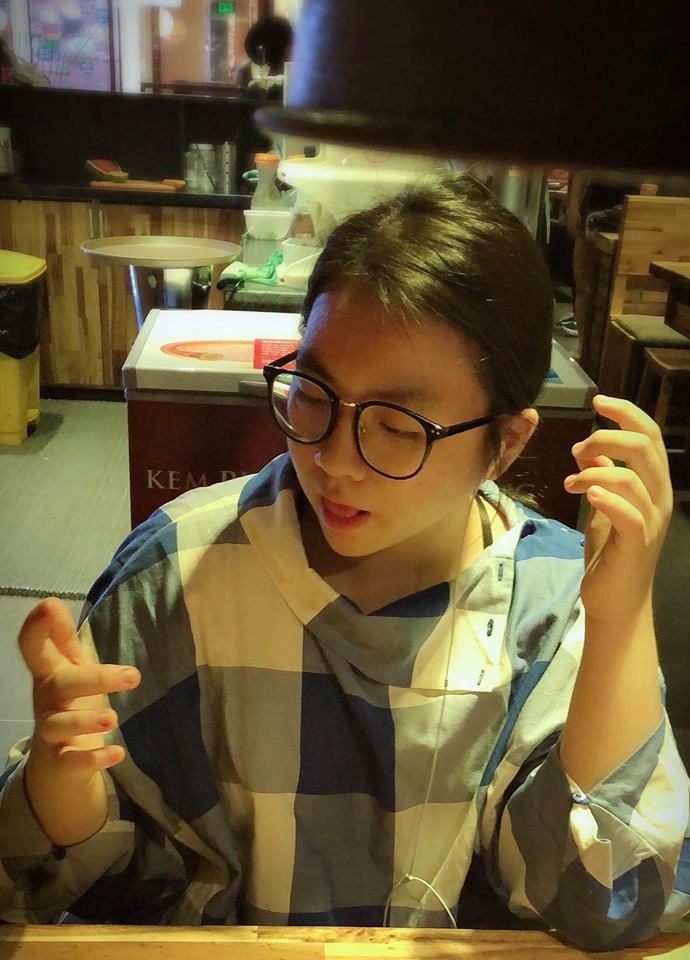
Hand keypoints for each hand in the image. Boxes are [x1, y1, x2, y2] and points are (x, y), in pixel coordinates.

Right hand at [19, 596, 140, 784]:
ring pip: (60, 725)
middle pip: (60, 685)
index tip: (47, 606)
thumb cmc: (68, 704)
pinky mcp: (62, 763)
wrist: (58, 766)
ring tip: (113, 718)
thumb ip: (62, 639)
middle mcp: (46, 701)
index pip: (33, 649)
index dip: (37, 629)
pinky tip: (116, 753)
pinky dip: (94, 759)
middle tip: (132, 676)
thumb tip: (51, 601)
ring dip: (86, 720)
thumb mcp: (68, 669)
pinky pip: (72, 762)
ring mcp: (51, 733)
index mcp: (50, 674)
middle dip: (93, 678)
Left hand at [563, 395, 672, 625]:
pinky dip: (607, 497)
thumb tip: (592, 447)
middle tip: (576, 448)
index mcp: (654, 485)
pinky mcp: (636, 545)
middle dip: (607, 435)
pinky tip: (586, 493)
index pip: (650, 436)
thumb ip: (604, 475)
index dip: (626, 413)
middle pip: (645, 448)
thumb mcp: (604, 506)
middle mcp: (659, 499)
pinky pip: (629, 514)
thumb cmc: (611, 553)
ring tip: (570, 482)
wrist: (616, 601)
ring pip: (633, 478)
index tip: (597, 401)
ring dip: (595, 470)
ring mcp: (650, 522)